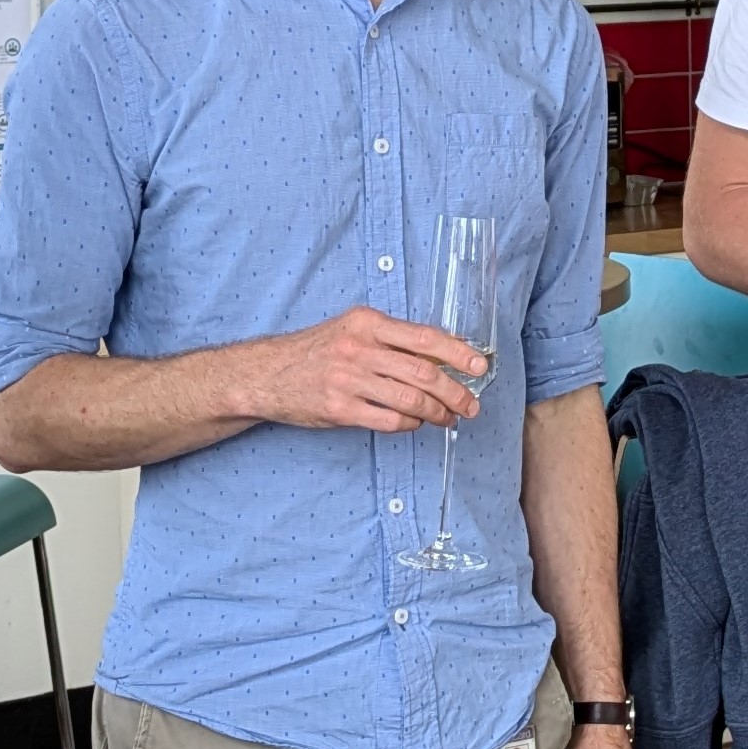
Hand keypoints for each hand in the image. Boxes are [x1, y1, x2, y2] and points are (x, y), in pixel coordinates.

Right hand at [244, 307, 488, 433]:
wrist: (267, 374)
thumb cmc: (316, 351)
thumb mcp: (352, 330)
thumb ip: (392, 339)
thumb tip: (443, 354)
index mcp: (367, 323)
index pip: (425, 338)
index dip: (458, 353)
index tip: (480, 365)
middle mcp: (359, 349)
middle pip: (423, 373)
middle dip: (455, 392)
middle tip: (471, 404)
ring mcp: (348, 380)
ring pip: (410, 400)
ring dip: (438, 412)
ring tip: (450, 418)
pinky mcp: (340, 409)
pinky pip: (389, 420)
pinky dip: (410, 425)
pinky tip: (417, 423)